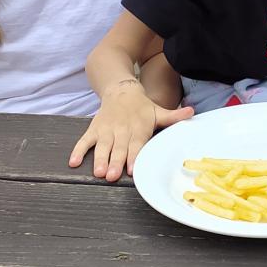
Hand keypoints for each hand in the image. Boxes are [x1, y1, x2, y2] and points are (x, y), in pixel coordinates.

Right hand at [68, 78, 193, 181]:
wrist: (121, 90)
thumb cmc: (142, 107)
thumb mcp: (158, 110)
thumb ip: (173, 116)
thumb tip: (193, 112)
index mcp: (138, 127)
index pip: (136, 144)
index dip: (133, 156)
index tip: (131, 169)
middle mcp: (121, 129)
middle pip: (118, 148)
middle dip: (115, 161)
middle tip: (112, 176)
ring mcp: (106, 129)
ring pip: (102, 146)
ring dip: (99, 159)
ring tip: (98, 172)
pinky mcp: (94, 128)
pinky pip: (84, 140)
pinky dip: (78, 150)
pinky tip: (73, 162)